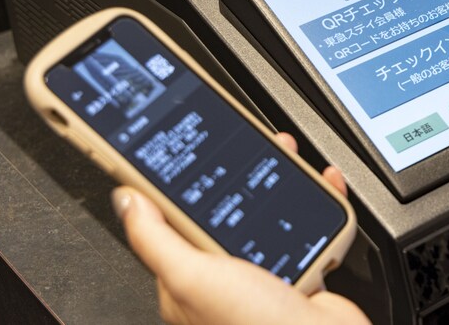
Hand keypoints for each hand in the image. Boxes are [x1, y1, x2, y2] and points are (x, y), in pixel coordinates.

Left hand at [112, 133, 368, 324]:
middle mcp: (227, 276)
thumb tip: (125, 200)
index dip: (183, 184)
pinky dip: (321, 197)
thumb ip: (155, 238)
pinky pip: (311, 222)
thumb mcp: (190, 275)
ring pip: (271, 210)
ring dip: (282, 177)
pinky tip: (322, 183)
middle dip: (239, 171)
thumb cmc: (253, 322)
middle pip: (228, 208)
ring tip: (286, 153)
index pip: (176, 221)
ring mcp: (267, 271)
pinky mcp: (304, 266)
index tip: (190, 151)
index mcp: (190, 281)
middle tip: (249, 142)